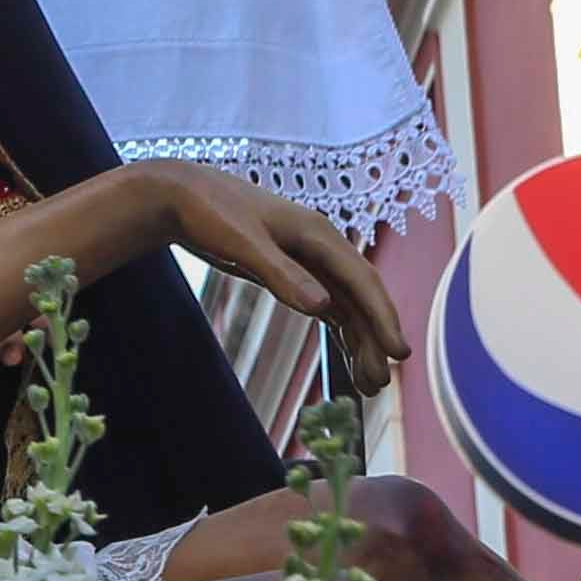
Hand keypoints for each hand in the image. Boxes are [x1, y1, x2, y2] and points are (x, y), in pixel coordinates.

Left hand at [161, 173, 407, 367]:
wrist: (181, 194)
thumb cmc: (210, 212)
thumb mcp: (243, 243)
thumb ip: (281, 274)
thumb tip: (323, 307)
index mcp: (318, 233)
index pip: (362, 280)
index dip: (383, 317)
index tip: (398, 353)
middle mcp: (321, 246)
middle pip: (359, 297)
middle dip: (373, 339)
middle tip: (379, 384)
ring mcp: (308, 259)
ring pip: (346, 305)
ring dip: (360, 342)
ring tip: (368, 386)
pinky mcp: (292, 271)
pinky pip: (328, 304)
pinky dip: (340, 332)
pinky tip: (349, 359)